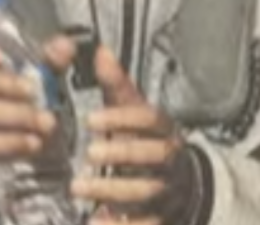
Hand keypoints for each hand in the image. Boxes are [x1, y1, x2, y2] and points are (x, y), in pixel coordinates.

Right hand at [0, 36, 74, 201]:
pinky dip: (8, 144)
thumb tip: (65, 45)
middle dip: (0, 85)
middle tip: (32, 91)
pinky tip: (34, 142)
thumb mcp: (36, 70)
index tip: (1, 57)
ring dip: (12, 118)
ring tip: (46, 121)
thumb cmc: (18, 88)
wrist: (7, 131)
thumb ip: (49, 57)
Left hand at [72, 46, 202, 224]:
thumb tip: (101, 51)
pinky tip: (95, 222)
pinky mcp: (160, 218)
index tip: (90, 119)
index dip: (123, 117)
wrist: (181, 183)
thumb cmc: (147, 140)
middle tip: (88, 152)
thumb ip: (116, 85)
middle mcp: (171, 158)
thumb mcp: (134, 111)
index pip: (151, 119)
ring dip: (113, 190)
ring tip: (78, 187)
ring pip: (148, 191)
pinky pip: (146, 224)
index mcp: (164, 128)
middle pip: (155, 154)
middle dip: (123, 153)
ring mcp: (168, 190)